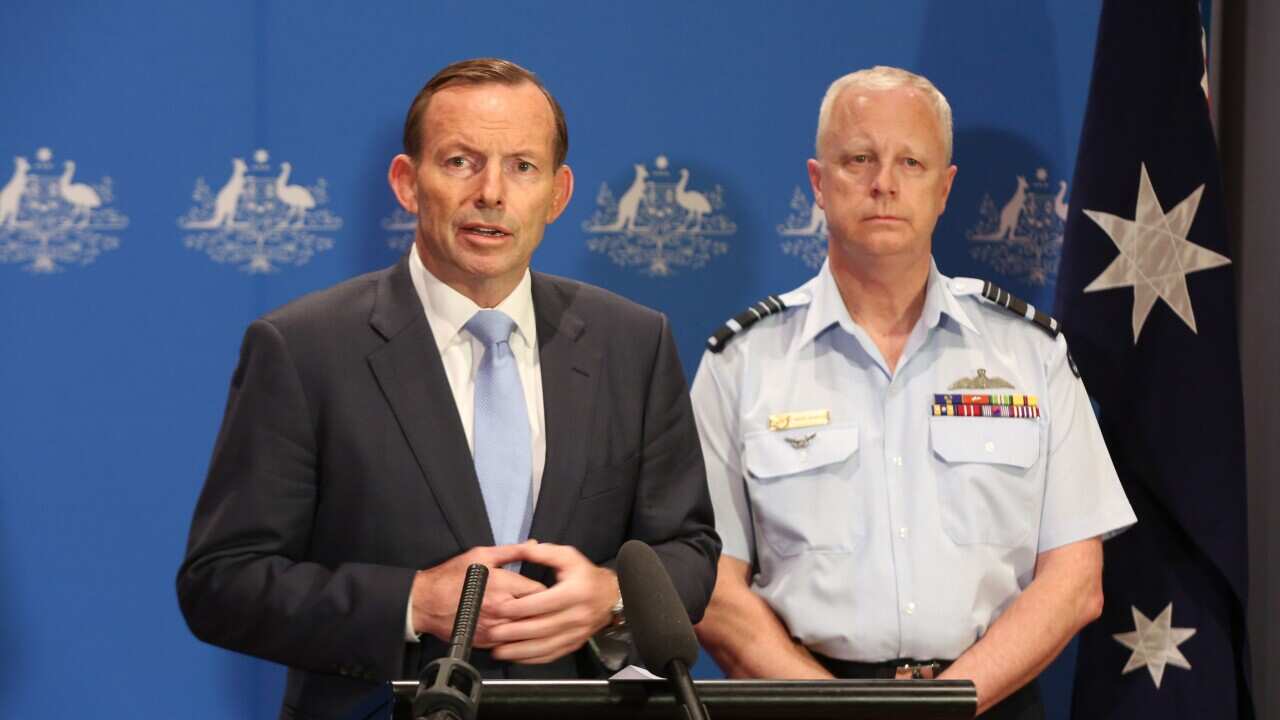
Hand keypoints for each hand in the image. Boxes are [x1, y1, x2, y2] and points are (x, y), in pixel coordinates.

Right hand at [410, 544, 546, 645]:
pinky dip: (514, 636)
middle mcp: (500, 610)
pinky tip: (512, 628)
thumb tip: (533, 545)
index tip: (539, 589)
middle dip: (540, 608)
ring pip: (525, 631)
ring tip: (527, 616)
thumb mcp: (480, 555)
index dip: (543, 590)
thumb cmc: (451, 577)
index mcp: (502, 585)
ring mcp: (493, 629)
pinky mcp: (486, 642)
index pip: (539, 592)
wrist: (425, 603)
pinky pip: (510, 642)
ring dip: (529, 624)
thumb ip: (511, 551)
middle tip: (538, 604)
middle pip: (536, 614)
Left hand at [485, 542, 618, 663]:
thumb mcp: (568, 556)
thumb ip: (544, 553)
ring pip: (545, 646)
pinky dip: (532, 659)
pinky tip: (516, 657)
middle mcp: (577, 615)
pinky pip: (552, 655)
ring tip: (498, 651)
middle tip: (492, 632)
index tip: (499, 608)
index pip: (543, 603)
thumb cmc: (585, 575)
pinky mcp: (574, 644)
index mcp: (574, 592)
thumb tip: (522, 548)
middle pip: (542, 628)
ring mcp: (576, 633)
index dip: (519, 607)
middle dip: (514, 632)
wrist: (611, 596)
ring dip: (520, 651)